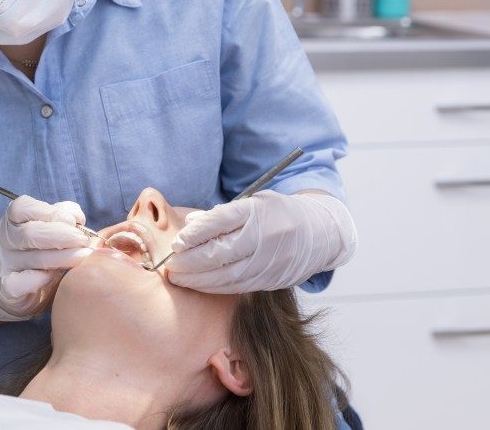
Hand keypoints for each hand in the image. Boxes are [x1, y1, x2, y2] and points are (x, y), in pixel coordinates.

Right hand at [0, 195, 93, 320]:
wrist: (14, 285)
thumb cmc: (39, 249)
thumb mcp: (48, 226)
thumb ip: (63, 216)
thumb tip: (77, 219)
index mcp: (14, 219)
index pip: (24, 207)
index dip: (51, 212)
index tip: (74, 221)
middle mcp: (6, 239)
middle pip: (30, 233)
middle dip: (63, 235)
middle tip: (83, 240)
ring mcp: (6, 264)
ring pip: (34, 258)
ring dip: (63, 257)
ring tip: (84, 255)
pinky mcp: (8, 288)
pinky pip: (21, 283)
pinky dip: (39, 280)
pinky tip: (55, 278)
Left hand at [167, 190, 356, 292]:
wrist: (319, 232)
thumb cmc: (276, 213)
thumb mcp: (253, 202)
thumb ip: (220, 214)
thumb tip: (189, 226)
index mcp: (257, 211)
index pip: (220, 222)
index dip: (195, 234)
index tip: (178, 242)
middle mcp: (264, 237)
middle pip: (220, 253)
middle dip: (190, 261)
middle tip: (170, 264)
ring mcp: (270, 261)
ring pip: (227, 275)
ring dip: (198, 279)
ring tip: (178, 278)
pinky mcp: (272, 279)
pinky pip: (238, 286)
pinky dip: (215, 287)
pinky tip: (199, 285)